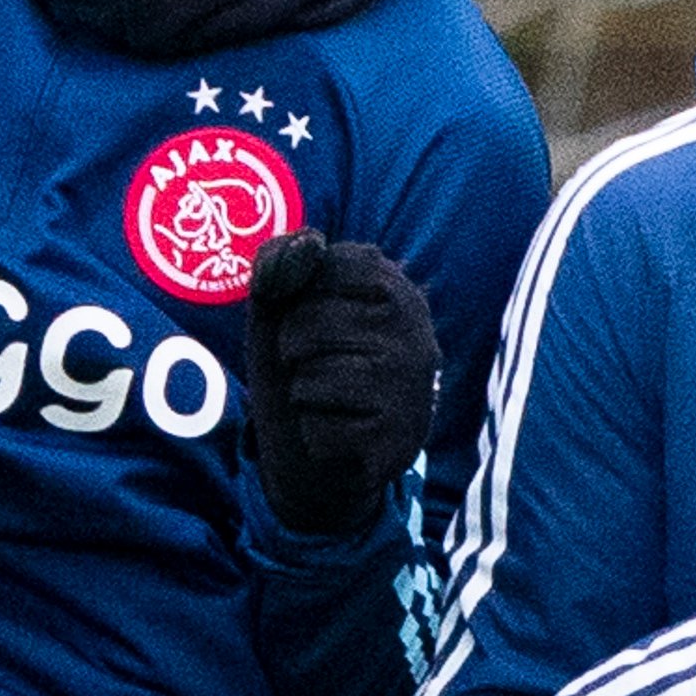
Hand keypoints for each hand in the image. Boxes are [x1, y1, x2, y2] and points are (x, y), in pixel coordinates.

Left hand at [242, 229, 439, 534]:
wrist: (333, 452)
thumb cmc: (309, 364)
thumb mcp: (282, 305)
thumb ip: (281, 261)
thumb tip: (308, 243)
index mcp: (392, 286)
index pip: (319, 266)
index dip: (292, 299)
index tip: (310, 318)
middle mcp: (414, 330)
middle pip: (307, 325)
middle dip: (290, 350)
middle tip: (314, 364)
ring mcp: (411, 385)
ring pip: (310, 382)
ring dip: (301, 395)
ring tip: (327, 399)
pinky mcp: (398, 439)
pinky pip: (319, 431)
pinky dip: (313, 436)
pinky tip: (338, 433)